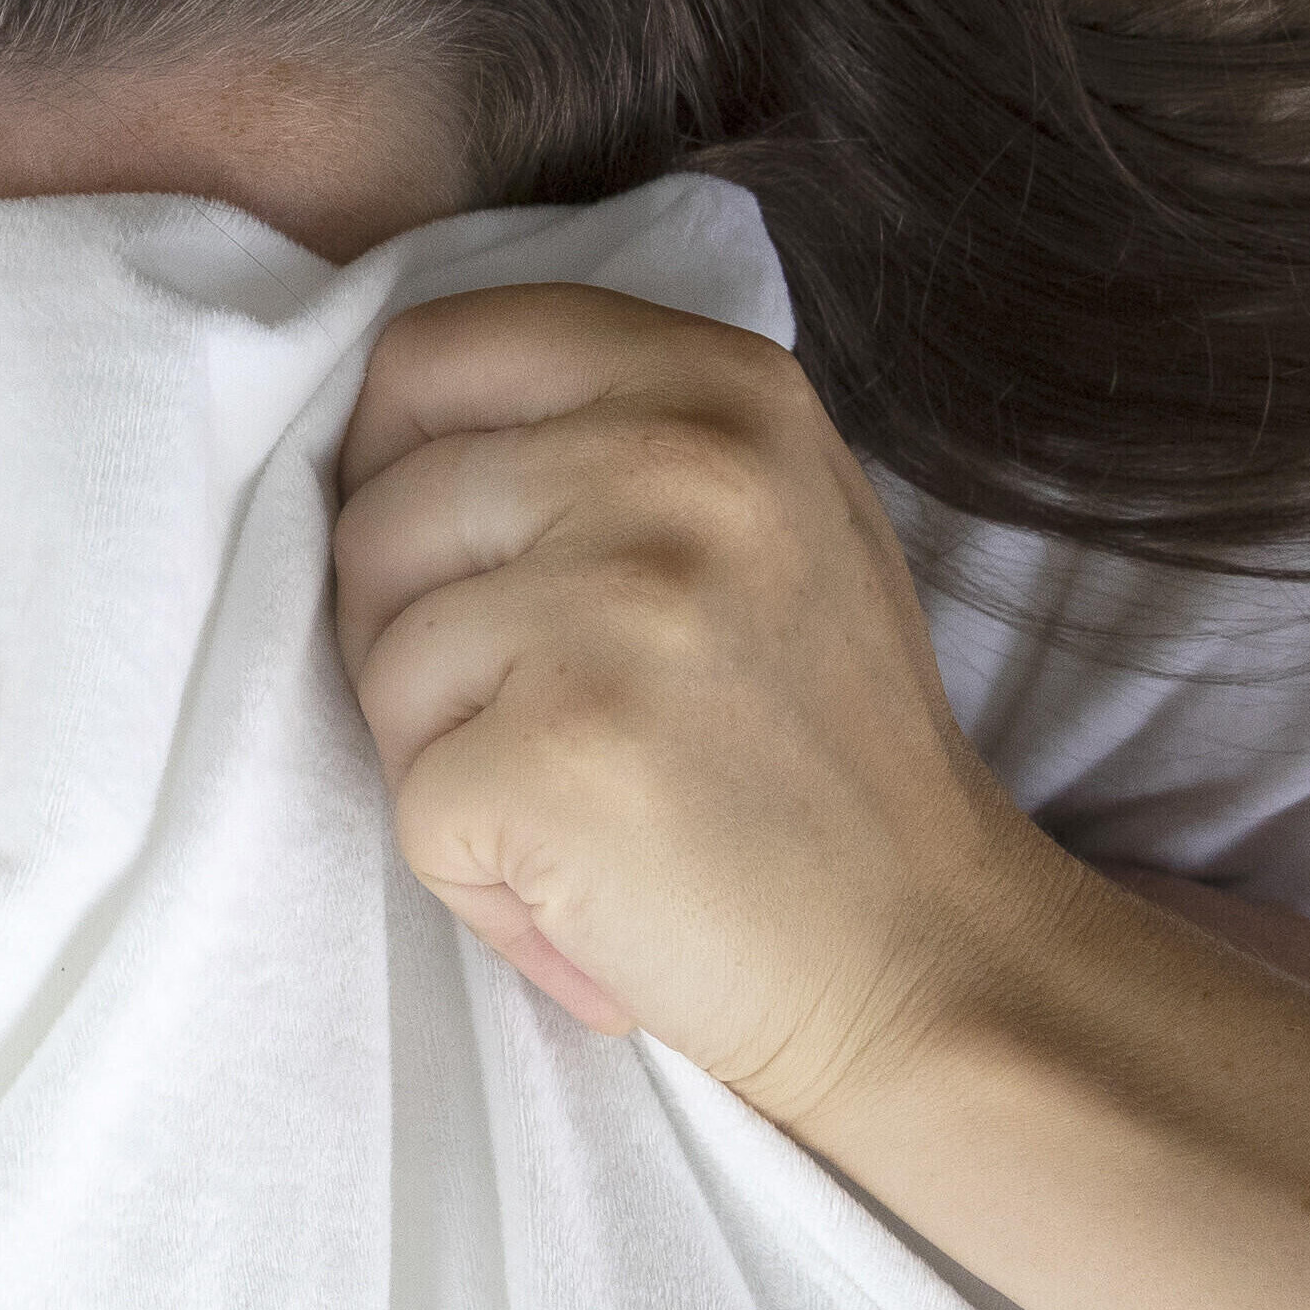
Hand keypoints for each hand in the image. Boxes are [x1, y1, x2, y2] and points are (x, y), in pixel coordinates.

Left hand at [325, 284, 1092, 1131]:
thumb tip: (390, 427)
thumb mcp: (770, 518)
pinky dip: (472, 874)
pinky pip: (410, 802)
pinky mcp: (559, 752)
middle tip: (532, 727)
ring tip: (580, 810)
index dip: (387, 458)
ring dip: (441, 764)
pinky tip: (586, 887)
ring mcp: (618, 606)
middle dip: (408, 638)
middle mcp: (678, 466)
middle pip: (384, 513)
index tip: (434, 555)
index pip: (433, 352)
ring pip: (380, 659)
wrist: (929, 956)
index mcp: (720, 387)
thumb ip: (613, 435)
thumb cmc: (821, 753)